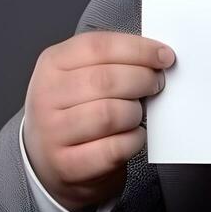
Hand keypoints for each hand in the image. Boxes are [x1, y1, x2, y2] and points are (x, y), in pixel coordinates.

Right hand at [23, 31, 174, 211]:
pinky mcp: (68, 165)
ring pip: (111, 114)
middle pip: (107, 80)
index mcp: (52, 64)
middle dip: (143, 80)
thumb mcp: (80, 75)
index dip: (138, 49)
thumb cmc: (74, 111)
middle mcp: (46, 97)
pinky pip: (115, 148)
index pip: (98, 46)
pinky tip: (132, 135)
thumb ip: (113, 60)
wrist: (49, 159)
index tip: (164, 56)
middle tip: (156, 84)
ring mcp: (53, 133)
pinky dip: (133, 140)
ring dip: (135, 113)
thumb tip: (157, 54)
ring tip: (136, 113)